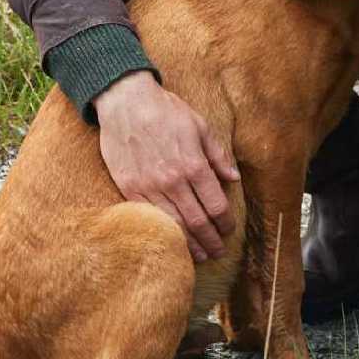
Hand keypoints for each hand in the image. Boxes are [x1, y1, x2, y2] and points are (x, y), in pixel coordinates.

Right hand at [95, 71, 240, 262]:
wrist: (126, 102)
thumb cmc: (166, 111)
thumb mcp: (200, 126)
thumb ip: (218, 154)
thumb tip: (233, 177)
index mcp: (193, 164)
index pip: (216, 205)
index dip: (226, 222)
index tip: (229, 229)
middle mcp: (173, 180)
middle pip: (198, 222)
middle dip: (211, 240)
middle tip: (219, 251)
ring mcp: (149, 187)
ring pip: (174, 225)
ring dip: (190, 244)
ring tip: (201, 255)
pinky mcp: (129, 189)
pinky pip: (150, 218)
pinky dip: (164, 233)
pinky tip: (173, 241)